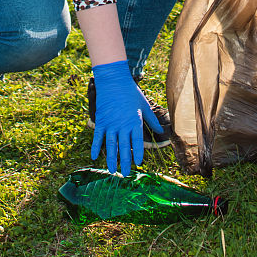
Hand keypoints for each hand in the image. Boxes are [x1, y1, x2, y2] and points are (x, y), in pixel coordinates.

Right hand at [90, 60, 160, 175]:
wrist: (114, 81)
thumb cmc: (131, 93)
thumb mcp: (145, 105)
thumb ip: (153, 120)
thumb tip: (162, 131)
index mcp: (135, 122)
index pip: (138, 142)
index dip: (138, 153)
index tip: (139, 164)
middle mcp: (122, 126)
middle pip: (124, 148)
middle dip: (125, 162)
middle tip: (125, 175)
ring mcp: (110, 124)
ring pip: (111, 146)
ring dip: (111, 159)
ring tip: (112, 171)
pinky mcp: (101, 121)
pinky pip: (98, 137)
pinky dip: (96, 147)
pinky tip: (95, 157)